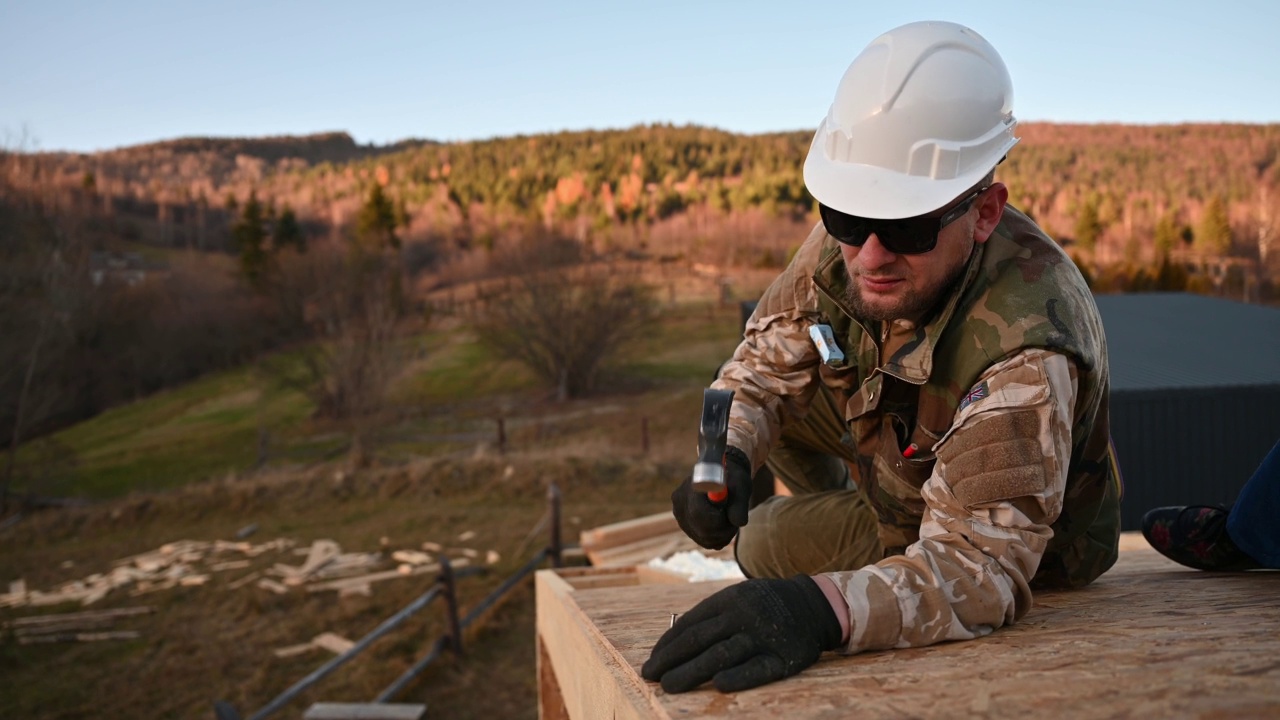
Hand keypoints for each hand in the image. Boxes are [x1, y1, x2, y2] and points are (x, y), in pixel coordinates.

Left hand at [641, 575, 842, 692]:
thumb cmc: (765, 605)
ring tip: (669, 686)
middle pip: (699, 640)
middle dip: (670, 660)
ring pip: (721, 655)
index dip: (667, 645)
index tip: (652, 662)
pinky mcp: (783, 656)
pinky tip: (719, 686)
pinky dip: (738, 677)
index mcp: (727, 599)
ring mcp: (762, 635)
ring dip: (692, 671)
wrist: (813, 604)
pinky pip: (758, 669)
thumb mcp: (738, 597)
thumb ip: (711, 616)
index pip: (689, 625)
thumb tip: (671, 642)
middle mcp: (742, 615)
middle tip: (649, 676)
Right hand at [671, 446, 751, 549]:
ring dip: (722, 534)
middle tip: (735, 519)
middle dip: (723, 530)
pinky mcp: (686, 526)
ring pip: (704, 539)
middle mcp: (680, 502)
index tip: (733, 517)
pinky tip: (722, 521)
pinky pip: (704, 541)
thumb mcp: (741, 485)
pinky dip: (718, 537)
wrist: (722, 477)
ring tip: (729, 516)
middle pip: (701, 531)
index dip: (719, 521)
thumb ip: (740, 504)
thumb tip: (738, 522)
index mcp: (690, 487)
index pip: (698, 513)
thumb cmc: (733, 477)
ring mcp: (680, 516)